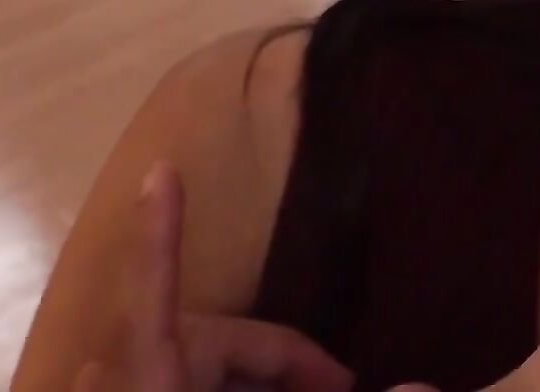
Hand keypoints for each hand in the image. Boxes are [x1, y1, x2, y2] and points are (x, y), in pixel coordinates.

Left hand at [71, 162, 354, 391]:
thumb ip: (320, 388)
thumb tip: (416, 382)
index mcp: (149, 380)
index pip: (157, 290)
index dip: (162, 230)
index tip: (162, 169)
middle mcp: (122, 382)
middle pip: (203, 339)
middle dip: (274, 353)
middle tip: (337, 386)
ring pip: (189, 368)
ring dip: (249, 379)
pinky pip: (168, 388)